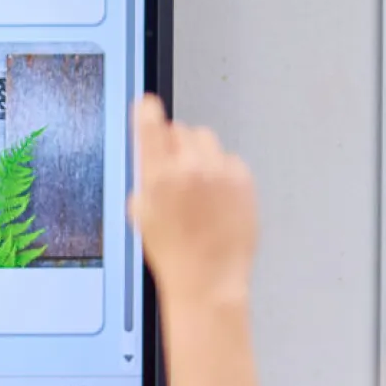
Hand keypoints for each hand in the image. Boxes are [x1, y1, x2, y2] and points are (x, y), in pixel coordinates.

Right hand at [127, 95, 257, 304]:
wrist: (208, 280)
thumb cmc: (174, 255)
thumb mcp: (142, 216)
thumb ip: (144, 181)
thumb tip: (148, 159)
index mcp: (159, 177)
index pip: (151, 125)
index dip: (147, 111)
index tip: (147, 105)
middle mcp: (191, 169)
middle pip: (180, 130)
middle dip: (174, 145)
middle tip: (173, 170)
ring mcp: (221, 173)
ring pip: (206, 141)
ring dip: (198, 154)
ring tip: (196, 184)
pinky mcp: (244, 181)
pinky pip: (230, 159)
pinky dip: (222, 170)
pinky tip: (215, 196)